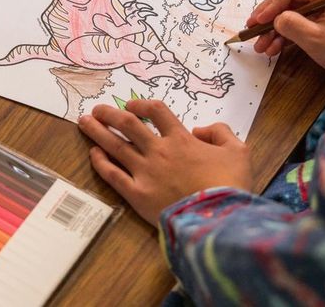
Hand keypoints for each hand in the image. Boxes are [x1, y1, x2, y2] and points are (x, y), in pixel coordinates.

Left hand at [78, 100, 251, 224]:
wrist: (219, 219)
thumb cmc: (231, 186)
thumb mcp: (240, 151)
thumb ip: (221, 133)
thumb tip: (201, 129)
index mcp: (181, 139)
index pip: (156, 112)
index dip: (141, 104)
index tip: (131, 104)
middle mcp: (158, 151)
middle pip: (128, 125)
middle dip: (110, 114)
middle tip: (98, 109)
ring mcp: (145, 172)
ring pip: (115, 145)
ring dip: (98, 131)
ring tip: (84, 122)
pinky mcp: (137, 195)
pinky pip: (112, 174)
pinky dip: (100, 162)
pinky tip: (93, 153)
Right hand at [247, 0, 324, 92]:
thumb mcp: (315, 38)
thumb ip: (291, 25)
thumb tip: (274, 19)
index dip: (272, 3)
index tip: (260, 21)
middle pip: (288, 1)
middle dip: (269, 18)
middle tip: (251, 31)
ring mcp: (324, 14)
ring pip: (291, 16)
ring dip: (274, 31)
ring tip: (260, 47)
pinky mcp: (324, 28)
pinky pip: (299, 27)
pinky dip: (285, 37)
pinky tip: (273, 49)